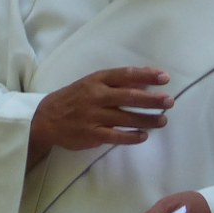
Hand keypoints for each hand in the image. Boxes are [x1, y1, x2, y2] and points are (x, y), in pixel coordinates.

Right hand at [27, 66, 171, 167]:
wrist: (44, 119)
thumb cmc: (72, 99)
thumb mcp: (90, 84)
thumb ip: (115, 82)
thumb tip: (145, 80)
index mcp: (96, 81)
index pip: (125, 75)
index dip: (146, 76)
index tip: (164, 78)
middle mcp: (95, 97)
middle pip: (129, 97)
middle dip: (152, 100)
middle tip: (169, 102)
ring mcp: (92, 116)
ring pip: (125, 118)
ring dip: (147, 120)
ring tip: (162, 121)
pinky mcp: (90, 134)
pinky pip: (115, 136)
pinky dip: (131, 137)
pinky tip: (142, 136)